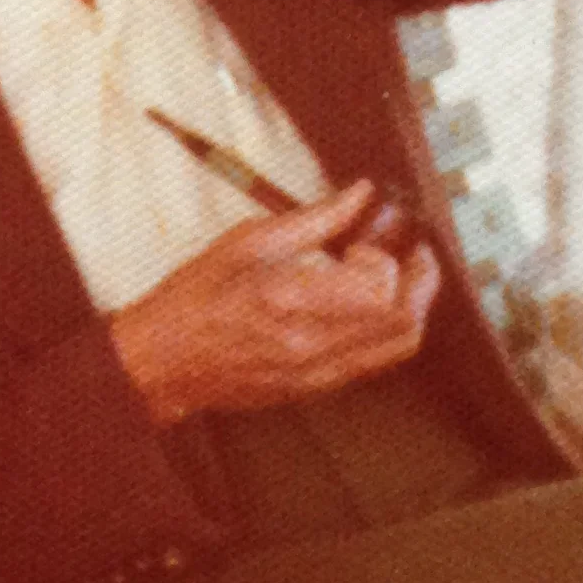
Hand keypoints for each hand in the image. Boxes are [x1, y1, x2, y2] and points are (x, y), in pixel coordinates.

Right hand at [109, 181, 441, 424]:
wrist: (163, 363)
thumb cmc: (195, 299)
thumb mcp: (248, 242)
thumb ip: (314, 220)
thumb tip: (359, 193)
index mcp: (291, 300)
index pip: (379, 288)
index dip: (385, 257)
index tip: (362, 240)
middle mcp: (311, 344)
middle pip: (405, 322)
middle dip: (419, 281)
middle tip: (407, 254)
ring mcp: (316, 373)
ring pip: (398, 347)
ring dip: (411, 307)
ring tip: (393, 279)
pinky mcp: (314, 388)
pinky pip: (374, 362)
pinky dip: (386, 331)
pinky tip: (365, 307)